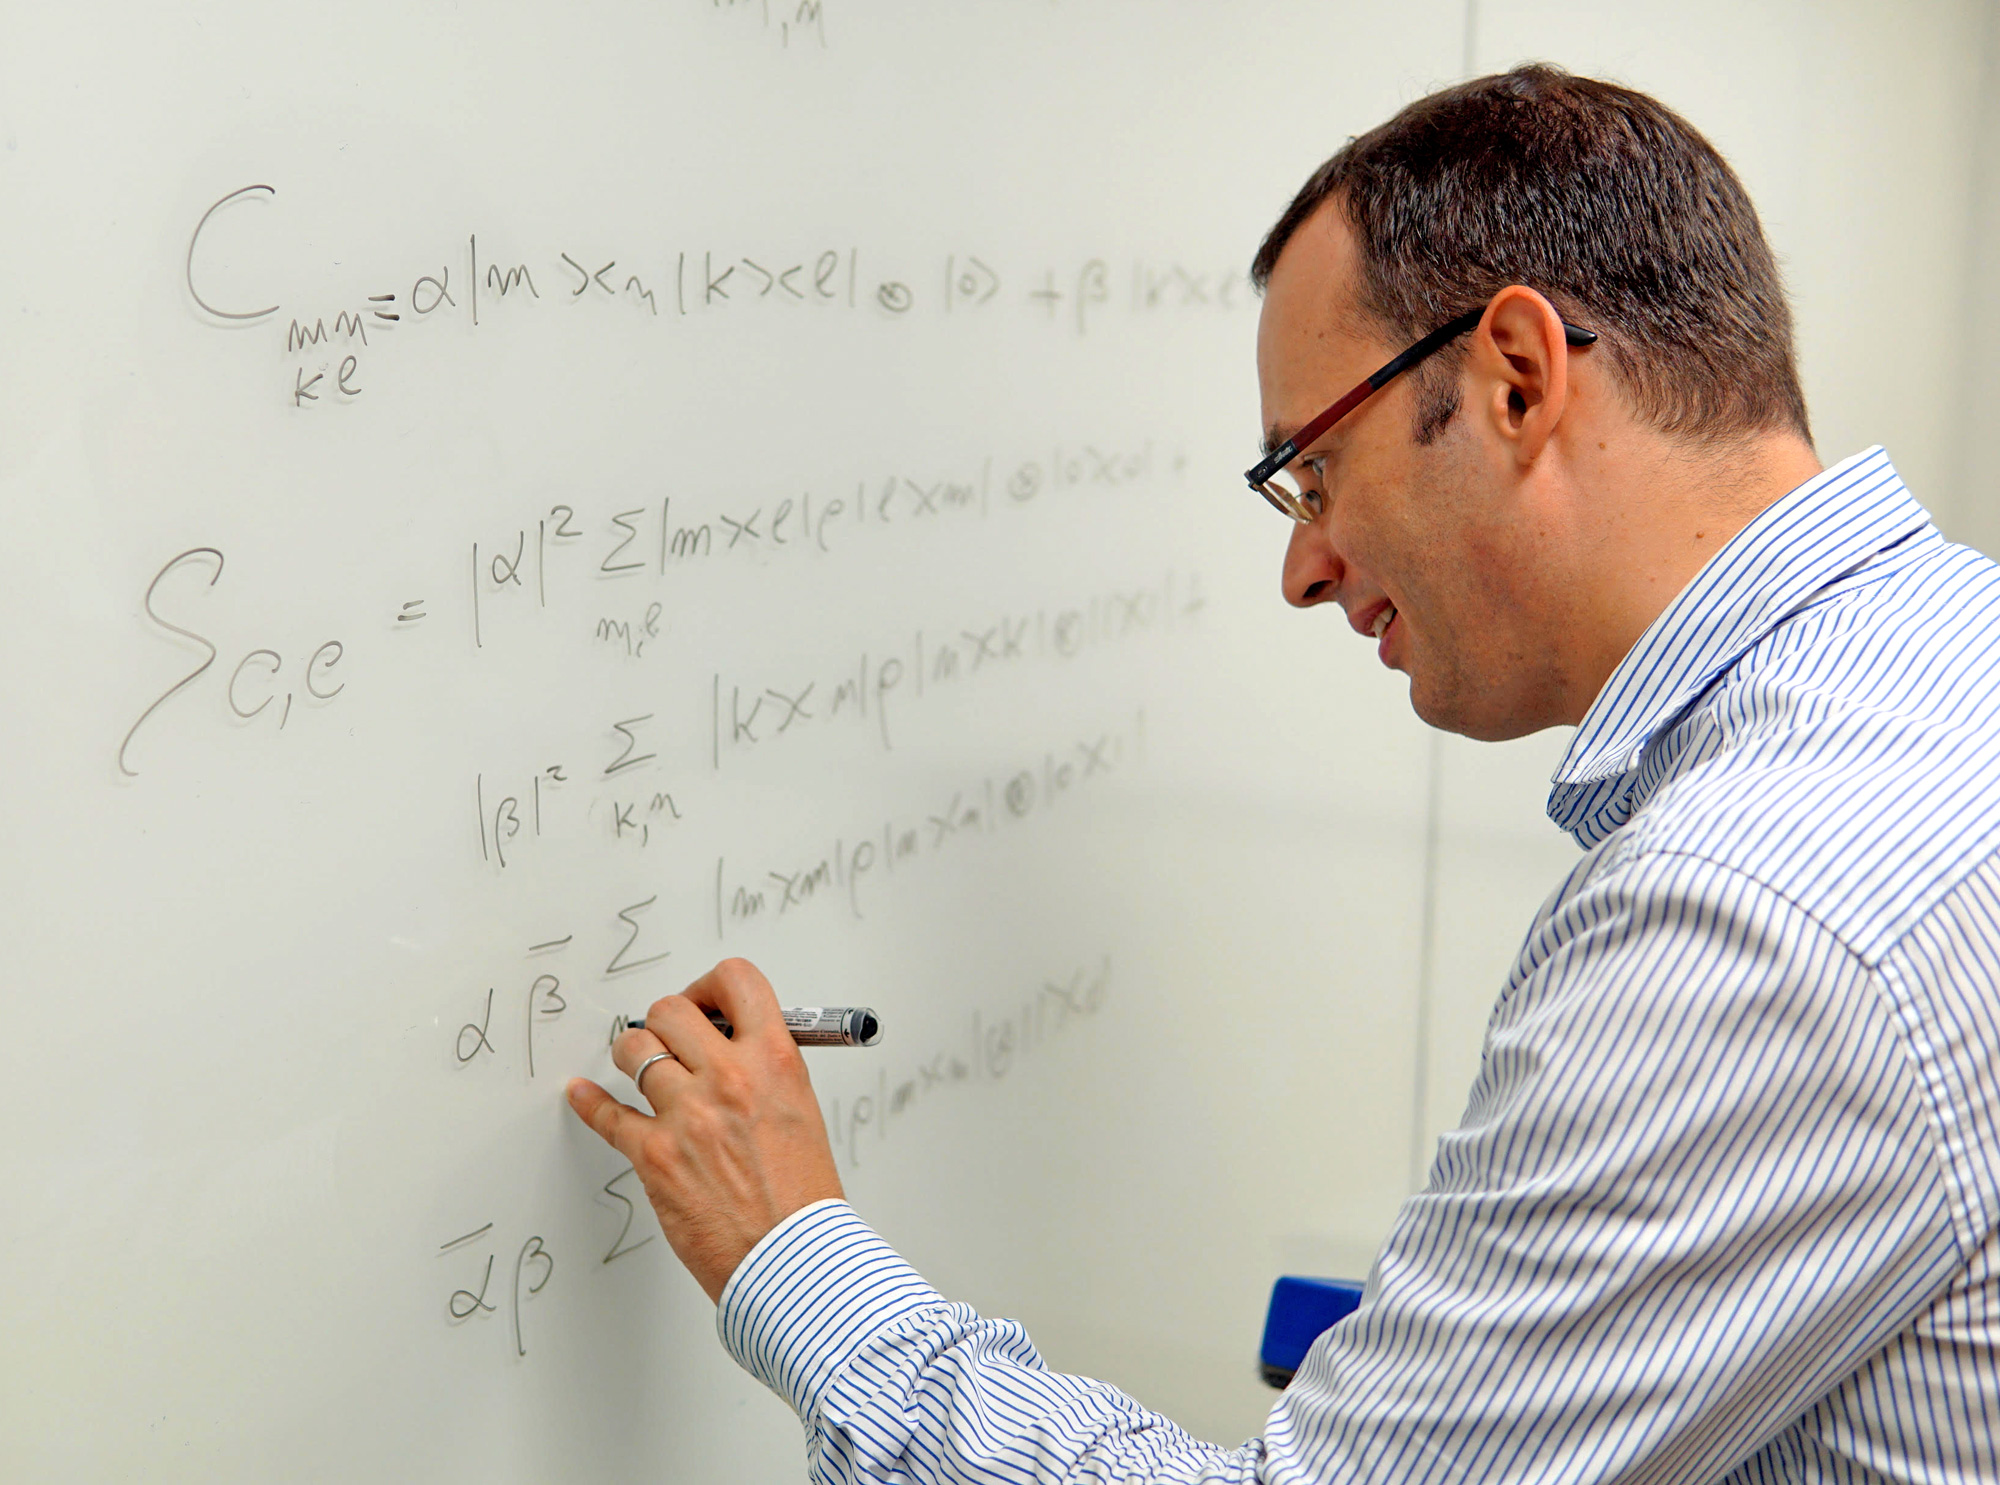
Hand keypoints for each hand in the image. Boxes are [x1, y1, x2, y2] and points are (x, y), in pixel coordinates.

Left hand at [566, 958, 844, 1301]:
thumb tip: (730, 1044)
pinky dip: (589, 1101)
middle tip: (669, 1038)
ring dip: (634, 1055)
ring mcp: (687, 1116)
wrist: (792, 1260)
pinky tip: (583, 1093)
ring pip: (634, 1049)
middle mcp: (729, 1079)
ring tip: (640, 1067)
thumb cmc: (802, 1196)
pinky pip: (607, 1114)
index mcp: (775, 1061)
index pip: (736, 981)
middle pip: (670, 1010)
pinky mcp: (653, 1156)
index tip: (706, 1002)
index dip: (712, 985)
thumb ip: (764, 1070)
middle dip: (666, 1022)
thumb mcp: (801, 1109)